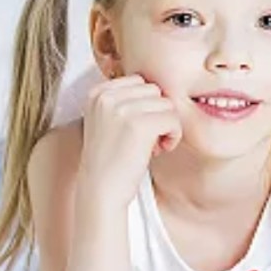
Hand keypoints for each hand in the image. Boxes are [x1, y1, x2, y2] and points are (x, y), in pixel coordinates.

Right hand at [79, 74, 181, 206]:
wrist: (100, 189)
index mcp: (96, 93)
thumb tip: (160, 88)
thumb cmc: (109, 158)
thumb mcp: (106, 120)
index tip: (136, 127)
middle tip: (146, 138)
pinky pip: (173, 119)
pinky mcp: (139, 125)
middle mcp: (106, 96)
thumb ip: (124, 100)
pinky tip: (159, 150)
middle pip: (154, 90)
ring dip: (166, 125)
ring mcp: (122, 109)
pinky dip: (173, 136)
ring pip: (167, 104)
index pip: (138, 81)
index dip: (145, 104)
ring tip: (152, 145)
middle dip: (157, 113)